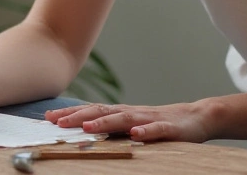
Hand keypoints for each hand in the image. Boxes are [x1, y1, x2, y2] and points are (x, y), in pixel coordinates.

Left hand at [45, 102, 212, 142]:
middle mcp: (132, 113)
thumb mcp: (133, 125)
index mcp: (122, 113)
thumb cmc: (160, 123)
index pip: (92, 111)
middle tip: (57, 122)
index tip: (48, 117)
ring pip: (124, 120)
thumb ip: (112, 127)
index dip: (70, 113)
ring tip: (87, 127)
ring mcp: (150, 120)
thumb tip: (83, 131)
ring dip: (105, 123)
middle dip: (78, 117)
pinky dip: (145, 132)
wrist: (197, 117)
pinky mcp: (169, 129)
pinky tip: (135, 135)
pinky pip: (156, 131)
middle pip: (102, 112)